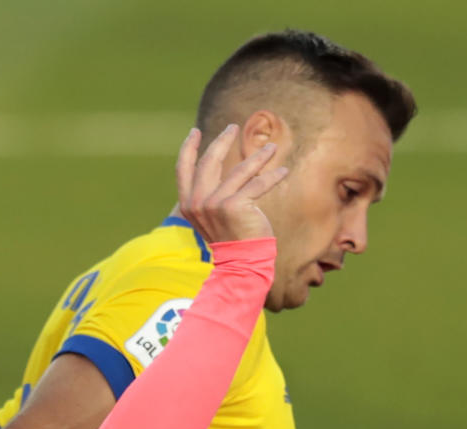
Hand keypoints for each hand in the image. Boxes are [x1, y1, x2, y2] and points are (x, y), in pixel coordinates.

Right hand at [175, 124, 287, 242]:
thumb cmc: (230, 239)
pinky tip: (283, 172)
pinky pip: (257, 184)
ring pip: (240, 170)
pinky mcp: (235, 206)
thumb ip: (207, 194)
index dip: (188, 148)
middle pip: (210, 161)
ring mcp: (215, 203)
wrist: (240, 263)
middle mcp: (198, 202)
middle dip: (222, 140)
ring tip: (273, 147)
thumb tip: (213, 169)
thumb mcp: (211, 216)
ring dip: (259, 156)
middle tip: (233, 127)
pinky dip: (273, 177)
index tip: (195, 131)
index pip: (183, 169)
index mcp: (188, 203)